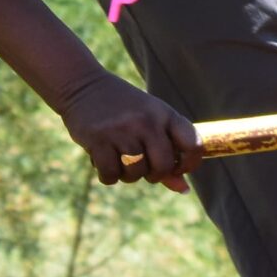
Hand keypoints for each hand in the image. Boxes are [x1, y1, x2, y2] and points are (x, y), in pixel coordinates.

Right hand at [60, 69, 200, 191]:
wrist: (83, 86)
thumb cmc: (124, 110)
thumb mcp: (150, 123)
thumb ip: (168, 154)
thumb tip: (184, 190)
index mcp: (165, 114)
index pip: (193, 145)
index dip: (189, 164)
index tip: (177, 168)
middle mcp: (147, 121)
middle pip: (163, 166)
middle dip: (154, 175)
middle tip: (144, 167)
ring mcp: (123, 130)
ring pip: (135, 173)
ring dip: (128, 175)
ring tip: (120, 159)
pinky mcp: (98, 139)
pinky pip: (111, 175)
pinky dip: (108, 176)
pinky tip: (104, 160)